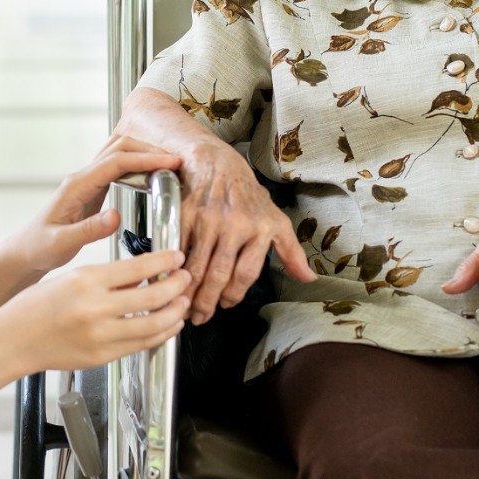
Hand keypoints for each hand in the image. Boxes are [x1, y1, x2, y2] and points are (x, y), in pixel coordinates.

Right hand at [0, 249, 190, 373]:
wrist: (14, 339)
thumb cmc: (36, 306)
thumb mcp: (72, 278)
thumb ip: (108, 278)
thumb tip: (143, 273)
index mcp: (87, 280)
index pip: (139, 267)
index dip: (165, 262)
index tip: (177, 257)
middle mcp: (96, 308)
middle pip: (154, 296)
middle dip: (177, 286)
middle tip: (185, 278)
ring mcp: (101, 336)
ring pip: (154, 324)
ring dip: (175, 312)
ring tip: (182, 303)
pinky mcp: (102, 356)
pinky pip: (141, 345)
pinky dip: (160, 334)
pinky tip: (168, 325)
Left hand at [1, 135, 182, 274]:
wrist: (26, 250)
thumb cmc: (40, 247)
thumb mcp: (62, 243)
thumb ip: (88, 230)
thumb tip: (115, 216)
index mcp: (76, 186)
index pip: (116, 162)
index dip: (145, 159)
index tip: (169, 163)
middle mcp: (82, 178)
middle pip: (119, 148)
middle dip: (149, 151)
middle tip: (176, 162)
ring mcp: (88, 181)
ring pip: (119, 153)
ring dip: (144, 153)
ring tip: (168, 165)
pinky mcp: (94, 189)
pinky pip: (118, 167)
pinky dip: (137, 164)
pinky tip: (151, 175)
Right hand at [179, 142, 314, 325]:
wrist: (217, 162)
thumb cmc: (248, 195)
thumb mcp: (276, 219)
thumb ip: (291, 252)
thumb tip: (308, 279)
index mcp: (260, 229)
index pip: (246, 274)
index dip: (234, 295)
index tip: (225, 306)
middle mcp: (235, 225)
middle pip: (219, 274)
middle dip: (207, 302)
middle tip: (199, 316)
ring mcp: (208, 219)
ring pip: (196, 266)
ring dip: (188, 291)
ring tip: (184, 306)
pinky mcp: (185, 214)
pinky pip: (178, 249)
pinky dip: (172, 268)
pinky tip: (170, 281)